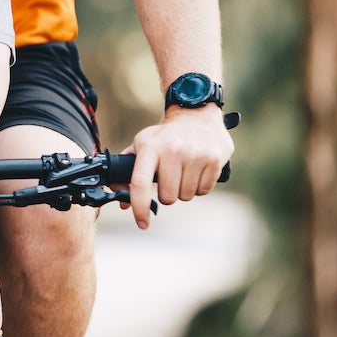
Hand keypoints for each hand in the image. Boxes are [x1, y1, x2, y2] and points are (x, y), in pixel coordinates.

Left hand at [121, 105, 233, 228]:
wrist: (196, 113)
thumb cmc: (166, 135)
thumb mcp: (143, 144)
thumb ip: (128, 172)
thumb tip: (123, 203)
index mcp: (150, 147)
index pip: (140, 183)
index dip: (139, 207)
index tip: (142, 223)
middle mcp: (172, 150)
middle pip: (168, 197)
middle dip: (168, 194)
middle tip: (170, 178)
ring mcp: (195, 154)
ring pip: (186, 196)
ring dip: (184, 190)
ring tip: (184, 170)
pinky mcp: (214, 159)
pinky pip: (204, 190)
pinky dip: (200, 186)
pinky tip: (198, 170)